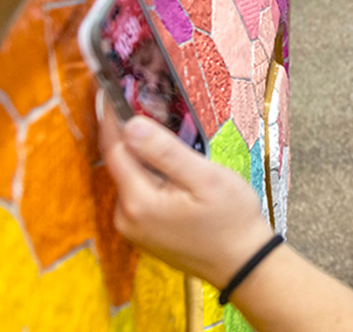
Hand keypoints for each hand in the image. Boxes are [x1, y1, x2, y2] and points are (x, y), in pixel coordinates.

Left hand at [98, 109, 275, 289]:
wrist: (244, 263)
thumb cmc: (231, 219)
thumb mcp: (205, 178)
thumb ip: (166, 152)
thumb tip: (130, 125)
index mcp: (139, 202)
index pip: (114, 150)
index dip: (110, 118)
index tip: (108, 89)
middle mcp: (126, 218)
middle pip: (120, 164)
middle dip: (127, 133)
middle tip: (142, 101)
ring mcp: (133, 229)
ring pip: (130, 178)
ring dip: (141, 155)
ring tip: (162, 131)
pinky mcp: (143, 233)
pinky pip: (138, 194)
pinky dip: (147, 174)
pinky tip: (169, 166)